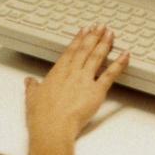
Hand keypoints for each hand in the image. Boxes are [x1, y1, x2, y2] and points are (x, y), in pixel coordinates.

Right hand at [24, 25, 128, 140]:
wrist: (52, 127)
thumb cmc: (41, 115)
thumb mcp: (32, 98)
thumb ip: (32, 87)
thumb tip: (30, 81)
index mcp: (57, 72)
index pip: (70, 51)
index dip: (78, 39)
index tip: (84, 31)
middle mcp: (72, 72)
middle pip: (85, 50)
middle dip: (94, 36)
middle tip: (100, 26)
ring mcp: (84, 80)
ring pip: (96, 57)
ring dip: (105, 44)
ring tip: (110, 34)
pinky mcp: (96, 91)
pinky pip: (110, 75)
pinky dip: (119, 64)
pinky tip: (125, 55)